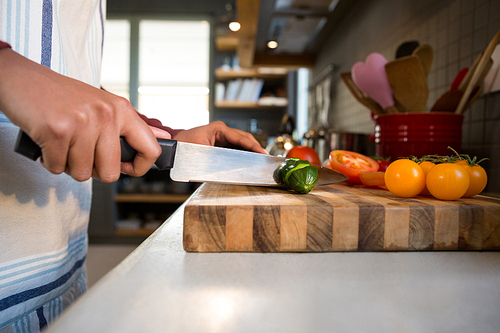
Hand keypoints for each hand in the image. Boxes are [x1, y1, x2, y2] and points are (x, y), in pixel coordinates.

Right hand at [0, 48, 166, 181]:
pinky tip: (48, 143)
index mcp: (122, 109)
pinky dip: (50, 161)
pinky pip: (58, 168)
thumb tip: (162, 137)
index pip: (151, 149)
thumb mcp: (102, 104)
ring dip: (68, 165)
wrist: (21, 78)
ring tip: (63, 145)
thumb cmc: (61, 96)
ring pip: (82, 173)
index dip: (140, 168)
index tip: (125, 168)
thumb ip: (130, 125)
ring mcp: (83, 123)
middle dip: (94, 172)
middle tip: (81, 155)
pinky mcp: (58, 130)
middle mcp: (106, 115)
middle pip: (111, 172)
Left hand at [173, 121, 266, 153]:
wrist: (172, 149)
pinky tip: (248, 160)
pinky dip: (243, 152)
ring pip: (241, 142)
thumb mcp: (201, 153)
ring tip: (260, 159)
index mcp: (218, 129)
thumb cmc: (183, 149)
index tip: (263, 153)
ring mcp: (221, 136)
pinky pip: (234, 146)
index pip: (241, 137)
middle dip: (255, 148)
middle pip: (244, 138)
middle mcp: (221, 130)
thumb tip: (231, 165)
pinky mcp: (219, 142)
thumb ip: (217, 158)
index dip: (253, 146)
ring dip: (250, 150)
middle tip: (265, 158)